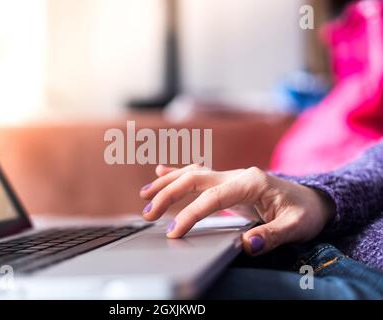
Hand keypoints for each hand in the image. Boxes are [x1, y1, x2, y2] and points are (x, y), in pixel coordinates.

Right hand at [139, 164, 334, 255]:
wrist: (314, 199)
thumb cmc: (306, 212)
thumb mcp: (297, 226)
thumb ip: (272, 235)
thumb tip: (248, 246)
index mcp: (251, 182)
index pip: (212, 198)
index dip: (190, 214)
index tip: (174, 231)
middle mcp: (237, 175)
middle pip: (194, 179)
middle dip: (168, 194)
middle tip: (148, 213)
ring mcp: (231, 176)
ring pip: (192, 174)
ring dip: (167, 182)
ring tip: (145, 194)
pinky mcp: (228, 183)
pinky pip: (199, 174)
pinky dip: (178, 173)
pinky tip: (161, 171)